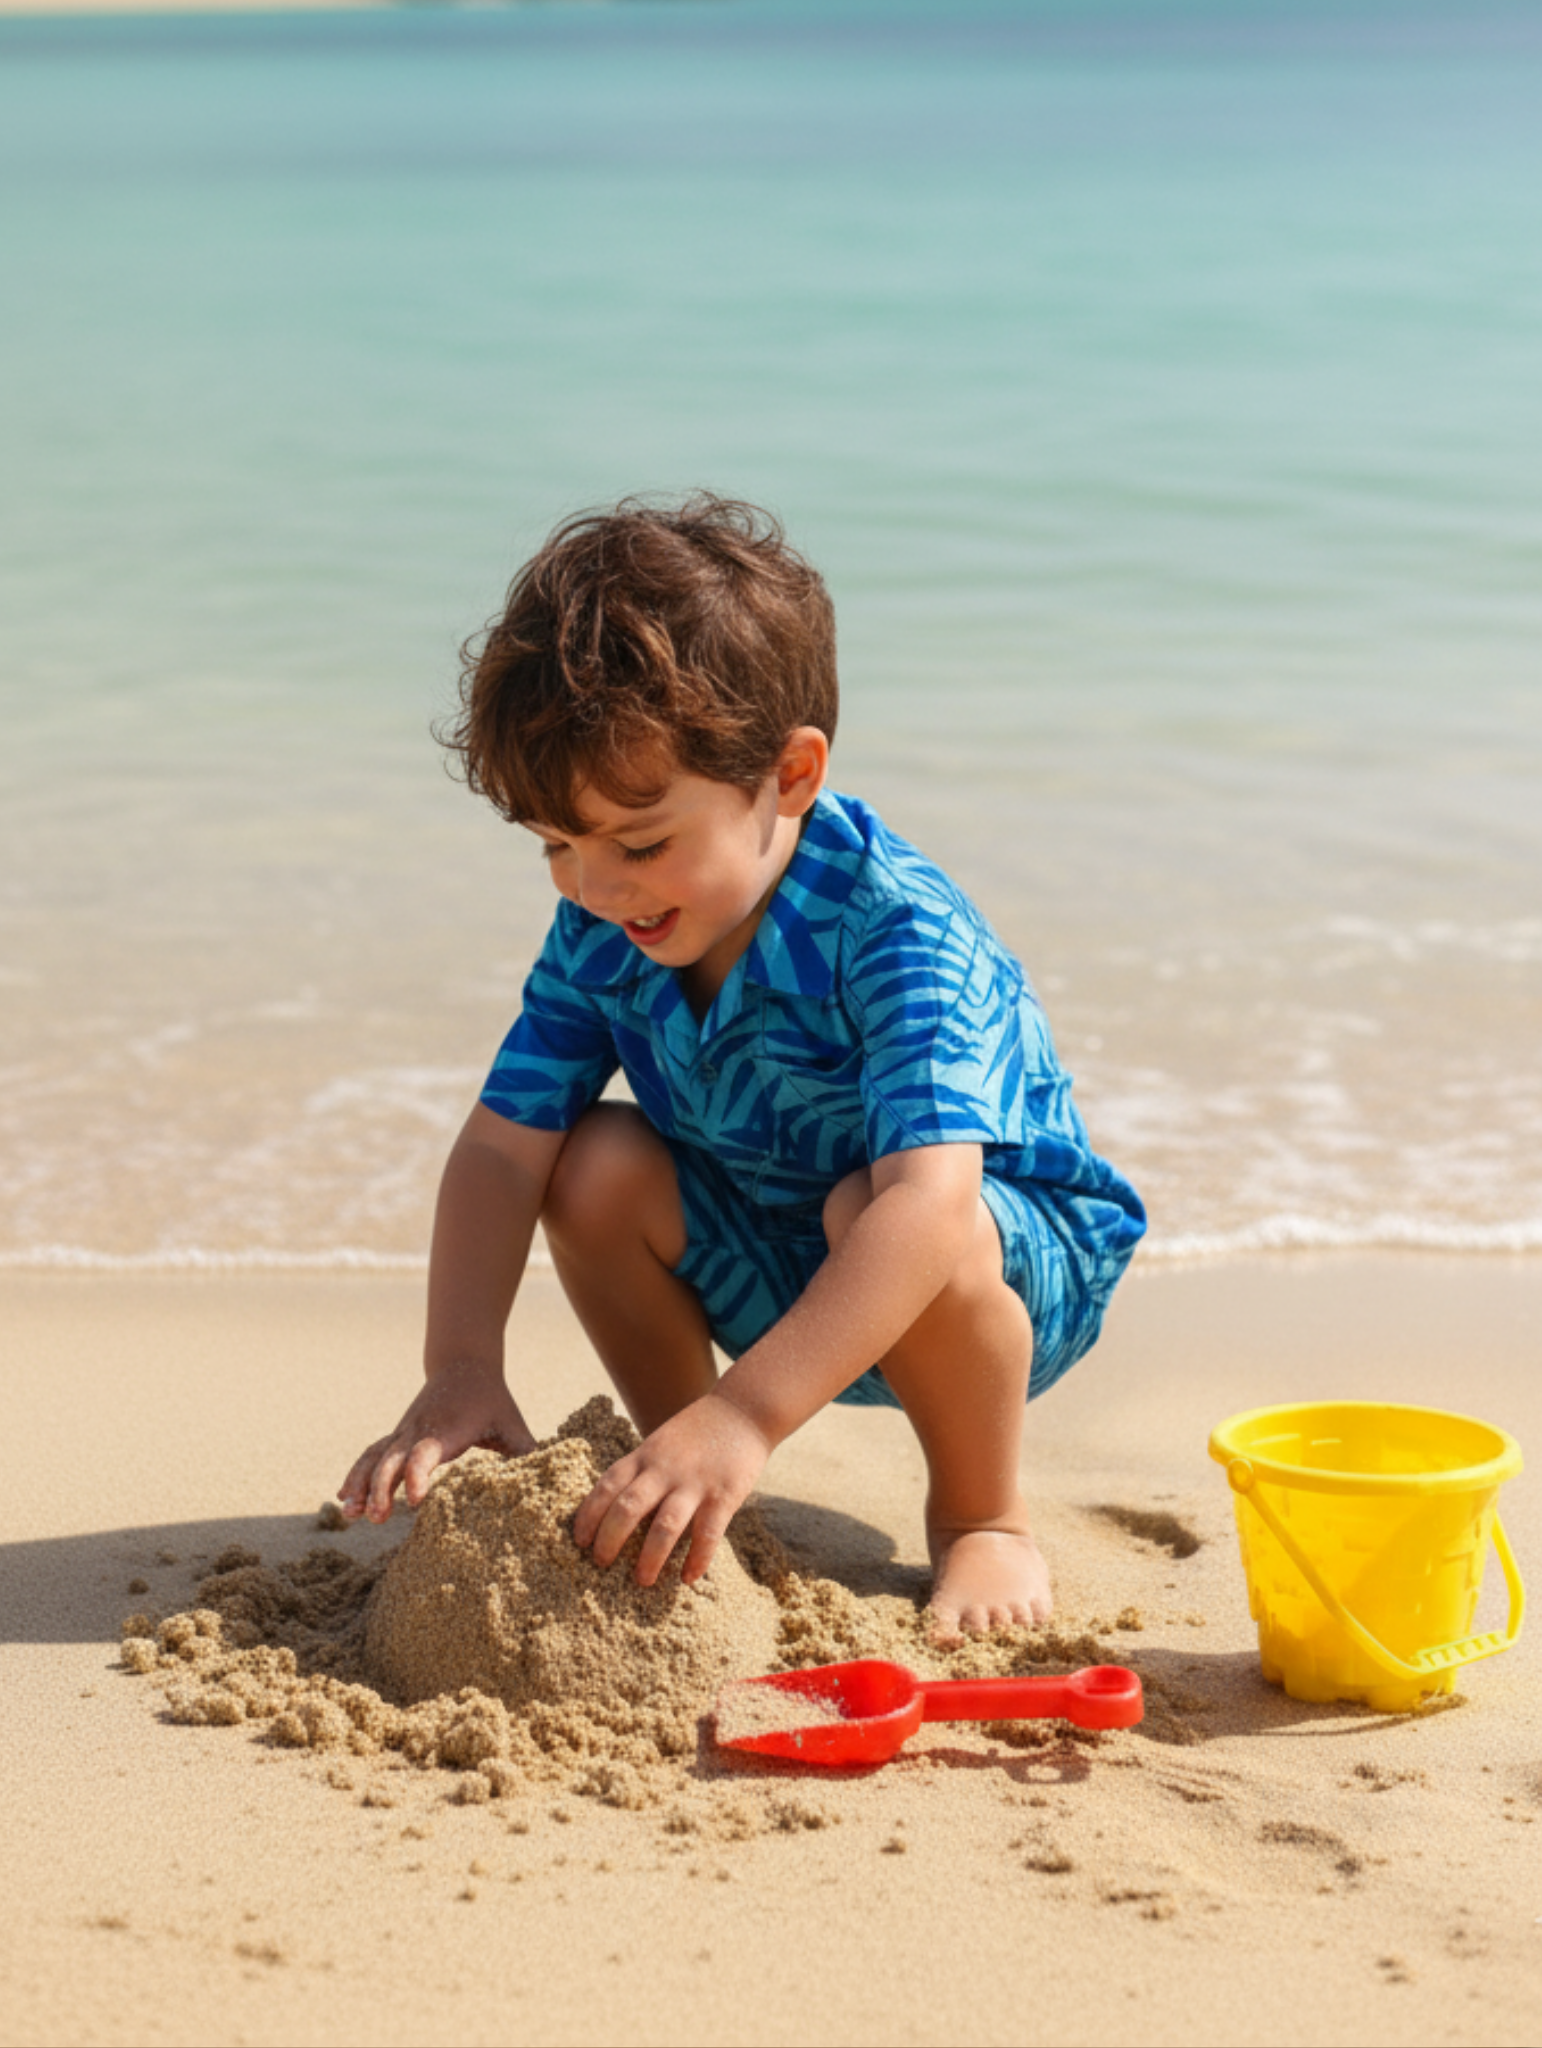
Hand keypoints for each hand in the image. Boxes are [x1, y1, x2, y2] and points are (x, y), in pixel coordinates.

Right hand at [338, 1362, 536, 1524]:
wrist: (463, 1364)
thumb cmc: (492, 1399)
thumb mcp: (513, 1423)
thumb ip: (525, 1453)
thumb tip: (543, 1485)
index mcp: (448, 1429)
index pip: (426, 1454)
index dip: (418, 1476)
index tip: (413, 1503)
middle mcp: (419, 1429)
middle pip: (392, 1459)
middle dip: (382, 1488)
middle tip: (378, 1517)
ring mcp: (404, 1431)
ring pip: (374, 1456)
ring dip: (360, 1484)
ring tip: (349, 1514)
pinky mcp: (397, 1435)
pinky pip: (371, 1454)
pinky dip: (356, 1475)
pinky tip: (343, 1499)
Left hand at [572, 1390, 771, 1587]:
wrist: (743, 1409)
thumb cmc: (698, 1431)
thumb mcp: (661, 1442)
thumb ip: (642, 1470)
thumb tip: (618, 1511)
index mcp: (645, 1455)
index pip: (607, 1485)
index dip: (589, 1514)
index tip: (579, 1540)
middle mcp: (664, 1469)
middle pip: (627, 1508)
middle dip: (610, 1540)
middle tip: (601, 1563)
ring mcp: (694, 1482)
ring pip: (664, 1526)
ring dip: (650, 1558)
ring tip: (642, 1580)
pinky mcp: (724, 1495)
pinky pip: (707, 1534)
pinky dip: (696, 1559)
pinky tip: (688, 1577)